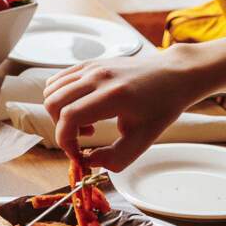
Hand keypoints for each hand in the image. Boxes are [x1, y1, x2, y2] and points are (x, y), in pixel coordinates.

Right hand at [43, 47, 208, 172]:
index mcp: (113, 95)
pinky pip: (59, 80)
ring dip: (60, 112)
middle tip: (83, 138)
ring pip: (52, 90)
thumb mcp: (144, 139)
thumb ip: (117, 158)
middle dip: (61, 128)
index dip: (66, 141)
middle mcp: (98, 76)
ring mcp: (92, 66)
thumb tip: (90, 162)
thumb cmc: (162, 106)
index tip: (78, 154)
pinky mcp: (89, 63)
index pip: (69, 117)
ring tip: (85, 122)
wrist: (173, 74)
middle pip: (53, 103)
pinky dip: (62, 98)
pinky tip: (84, 107)